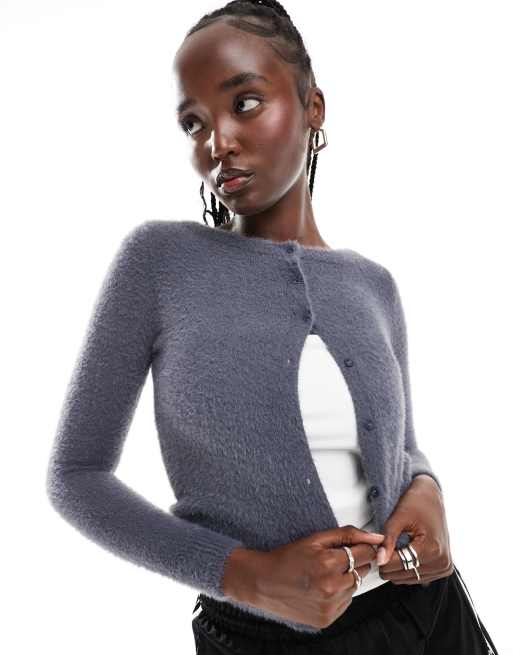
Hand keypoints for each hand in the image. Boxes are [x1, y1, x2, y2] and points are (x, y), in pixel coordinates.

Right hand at [227, 526, 384, 629]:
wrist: (263, 582)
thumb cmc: (287, 558)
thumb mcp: (315, 539)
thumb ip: (348, 535)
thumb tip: (376, 537)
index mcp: (328, 564)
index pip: (366, 552)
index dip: (360, 546)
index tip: (351, 546)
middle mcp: (331, 588)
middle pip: (364, 569)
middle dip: (354, 561)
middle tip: (333, 559)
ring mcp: (329, 606)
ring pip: (355, 586)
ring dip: (346, 578)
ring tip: (324, 573)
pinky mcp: (326, 619)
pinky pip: (346, 602)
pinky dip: (339, 593)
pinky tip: (322, 587)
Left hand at [376, 474, 452, 584]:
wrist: (432, 497)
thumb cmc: (416, 502)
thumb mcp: (399, 517)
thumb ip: (388, 540)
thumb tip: (379, 560)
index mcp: (432, 549)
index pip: (398, 565)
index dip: (381, 557)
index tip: (375, 548)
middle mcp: (441, 562)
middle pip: (403, 574)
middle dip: (389, 562)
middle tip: (385, 545)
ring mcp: (444, 567)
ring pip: (409, 578)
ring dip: (398, 566)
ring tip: (396, 547)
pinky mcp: (443, 568)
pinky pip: (418, 576)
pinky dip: (408, 568)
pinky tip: (405, 552)